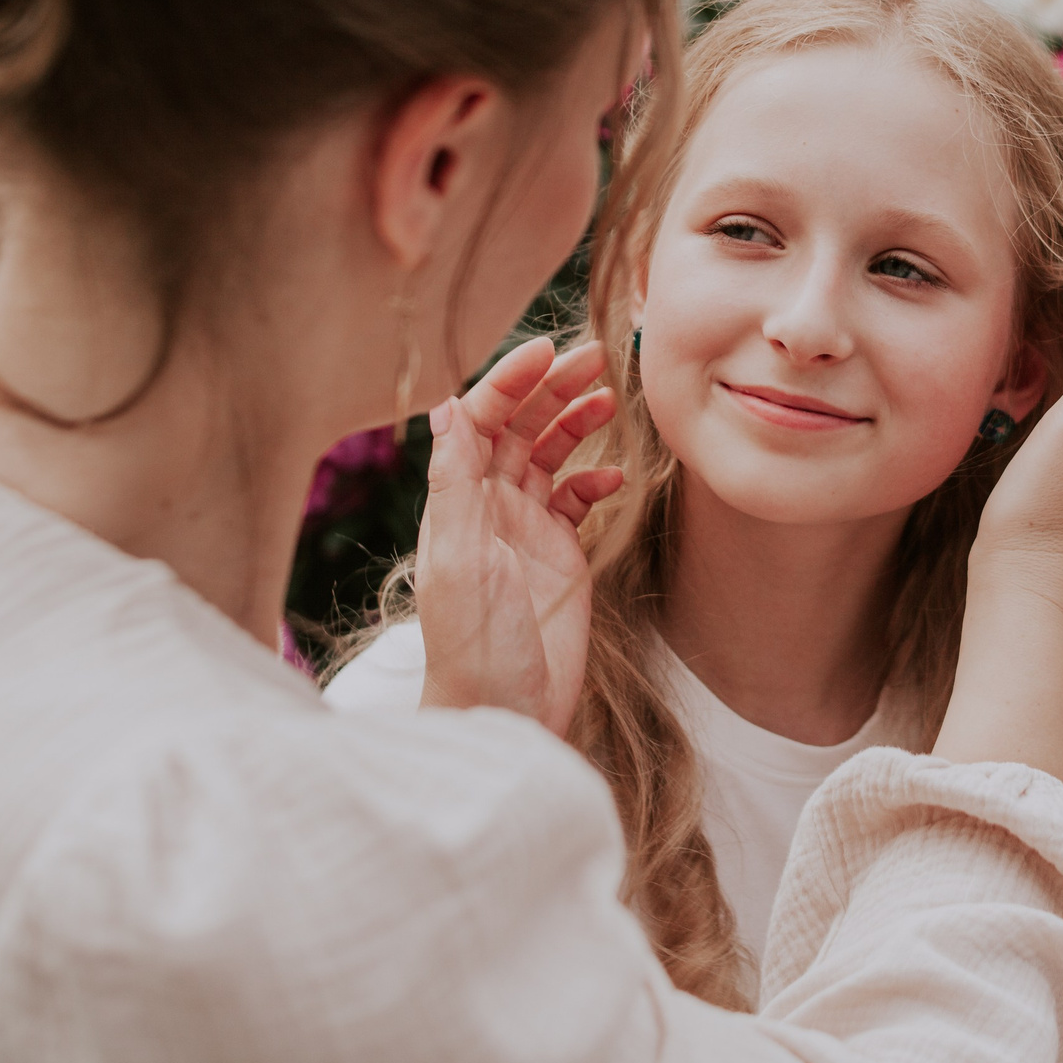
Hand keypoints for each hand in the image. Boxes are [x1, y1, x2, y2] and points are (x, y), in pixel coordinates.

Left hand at [414, 338, 622, 737]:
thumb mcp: (461, 560)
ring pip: (550, 454)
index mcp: (458, 500)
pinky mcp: (558, 555)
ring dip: (577, 421)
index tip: (549, 350)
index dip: (511, 380)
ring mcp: (525, 529)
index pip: (481, 419)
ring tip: (612, 396)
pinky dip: (596, 478)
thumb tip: (446, 406)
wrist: (504, 712)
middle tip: (597, 357)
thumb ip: (457, 483)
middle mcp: (489, 507)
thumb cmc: (474, 645)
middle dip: (554, 387)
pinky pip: (577, 499)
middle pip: (519, 426)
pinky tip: (616, 475)